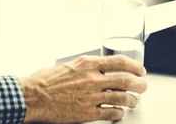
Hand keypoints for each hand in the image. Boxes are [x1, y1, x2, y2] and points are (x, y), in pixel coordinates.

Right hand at [20, 55, 146, 122]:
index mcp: (88, 64)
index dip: (134, 66)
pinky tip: (118, 112)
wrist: (32, 96)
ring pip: (123, 98)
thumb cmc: (45, 81)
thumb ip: (86, 67)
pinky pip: (112, 113)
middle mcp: (93, 79)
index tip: (140, 70)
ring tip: (133, 102)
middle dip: (139, 85)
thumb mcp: (69, 65)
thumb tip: (99, 69)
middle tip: (143, 87)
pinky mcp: (87, 113)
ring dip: (132, 101)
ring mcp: (91, 97)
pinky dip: (119, 113)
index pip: (120, 62)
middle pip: (126, 81)